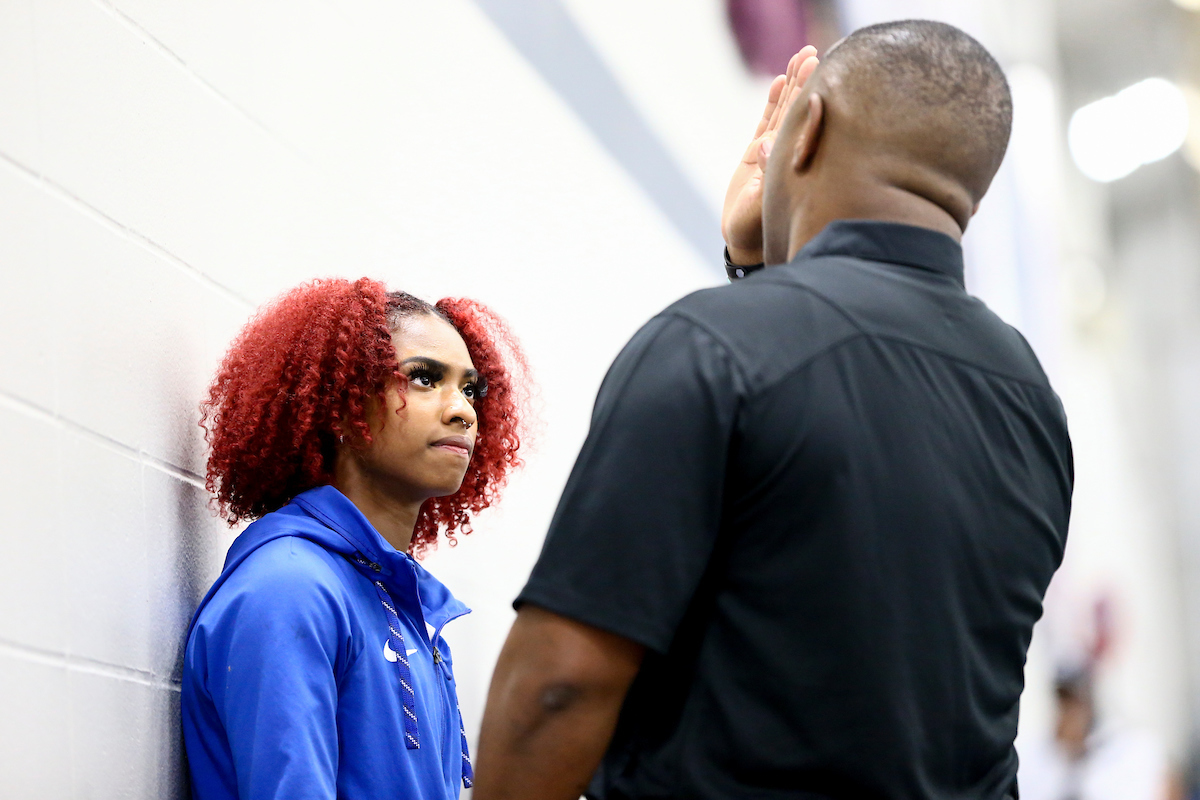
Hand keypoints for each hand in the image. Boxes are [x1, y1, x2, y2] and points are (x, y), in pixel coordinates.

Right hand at [722, 47, 819, 265]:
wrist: (745, 239)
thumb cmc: (757, 228)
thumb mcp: (762, 206)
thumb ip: (765, 177)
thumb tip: (764, 146)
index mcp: (794, 161)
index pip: (805, 121)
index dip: (810, 95)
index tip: (820, 71)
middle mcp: (788, 151)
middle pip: (798, 109)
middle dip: (805, 81)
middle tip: (813, 53)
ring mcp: (774, 149)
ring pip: (785, 110)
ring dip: (791, 85)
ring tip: (800, 58)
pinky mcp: (758, 152)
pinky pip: (767, 120)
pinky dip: (772, 102)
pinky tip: (779, 81)